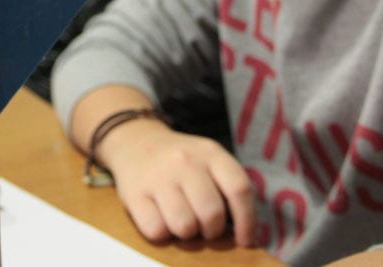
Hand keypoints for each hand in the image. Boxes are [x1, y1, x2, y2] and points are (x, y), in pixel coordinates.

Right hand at [100, 119, 256, 245]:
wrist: (135, 142)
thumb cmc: (181, 162)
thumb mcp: (208, 159)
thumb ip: (227, 188)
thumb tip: (243, 233)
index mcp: (211, 152)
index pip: (239, 189)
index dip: (247, 220)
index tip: (245, 240)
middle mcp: (185, 161)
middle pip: (212, 214)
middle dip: (212, 230)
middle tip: (205, 226)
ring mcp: (158, 176)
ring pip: (185, 227)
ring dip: (187, 233)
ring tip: (183, 219)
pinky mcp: (134, 193)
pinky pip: (156, 231)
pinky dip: (162, 233)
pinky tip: (162, 217)